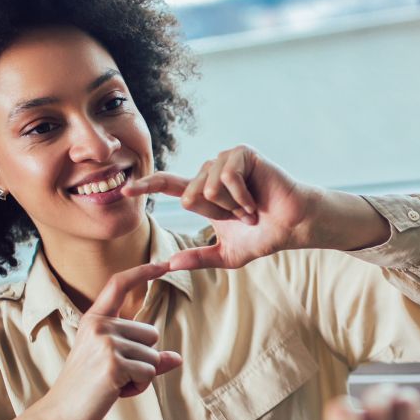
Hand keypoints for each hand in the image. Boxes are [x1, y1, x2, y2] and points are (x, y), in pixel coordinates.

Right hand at [31, 261, 183, 419]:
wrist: (61, 411)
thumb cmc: (88, 387)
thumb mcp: (113, 364)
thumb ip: (144, 358)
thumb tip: (176, 358)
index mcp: (95, 319)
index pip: (119, 285)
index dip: (143, 271)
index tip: (164, 262)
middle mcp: (100, 325)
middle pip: (151, 334)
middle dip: (143, 359)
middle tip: (114, 373)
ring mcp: (106, 343)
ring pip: (153, 357)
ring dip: (141, 376)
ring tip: (114, 383)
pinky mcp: (114, 364)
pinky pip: (149, 373)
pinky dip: (139, 387)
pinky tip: (116, 391)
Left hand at [122, 145, 388, 271]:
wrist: (292, 225)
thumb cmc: (264, 236)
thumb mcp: (226, 254)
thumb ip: (198, 259)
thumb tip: (169, 265)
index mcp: (204, 192)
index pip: (169, 185)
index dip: (147, 186)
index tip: (126, 189)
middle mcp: (211, 172)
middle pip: (189, 195)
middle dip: (216, 214)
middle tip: (241, 217)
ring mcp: (225, 161)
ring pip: (206, 187)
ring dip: (230, 206)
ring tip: (249, 207)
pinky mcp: (241, 154)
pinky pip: (225, 178)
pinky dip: (240, 196)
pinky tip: (254, 200)